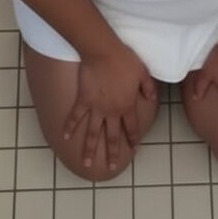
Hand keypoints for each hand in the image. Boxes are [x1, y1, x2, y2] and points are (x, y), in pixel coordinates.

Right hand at [63, 45, 155, 170]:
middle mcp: (112, 111)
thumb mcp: (143, 72)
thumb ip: (148, 87)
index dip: (133, 138)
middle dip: (113, 153)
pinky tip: (65, 138)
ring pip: (93, 133)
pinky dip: (70, 127)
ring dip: (90, 149)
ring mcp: (96, 107)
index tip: (134, 149)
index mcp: (127, 106)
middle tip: (111, 167)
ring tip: (87, 163)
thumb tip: (152, 97)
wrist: (103, 52)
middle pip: (113, 136)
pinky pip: (75, 117)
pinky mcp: (83, 100)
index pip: (132, 127)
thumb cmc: (124, 59)